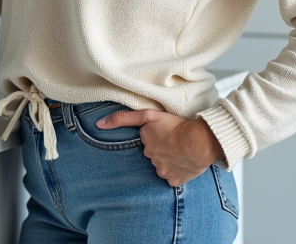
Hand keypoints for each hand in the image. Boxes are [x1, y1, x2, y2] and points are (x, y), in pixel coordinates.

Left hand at [96, 109, 222, 186]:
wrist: (198, 142)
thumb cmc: (175, 126)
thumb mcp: (148, 115)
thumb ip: (122, 118)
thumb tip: (98, 124)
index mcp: (145, 143)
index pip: (149, 141)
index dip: (158, 137)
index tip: (167, 134)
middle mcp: (150, 159)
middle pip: (155, 154)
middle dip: (163, 150)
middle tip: (176, 142)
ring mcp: (161, 171)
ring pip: (164, 166)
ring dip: (171, 161)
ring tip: (183, 152)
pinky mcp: (173, 181)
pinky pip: (174, 177)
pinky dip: (178, 172)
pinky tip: (185, 164)